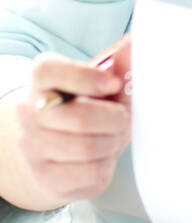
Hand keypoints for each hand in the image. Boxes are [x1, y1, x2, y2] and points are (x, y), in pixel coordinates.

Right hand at [12, 35, 132, 207]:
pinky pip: (88, 174)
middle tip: (122, 119)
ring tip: (113, 138)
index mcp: (42, 80)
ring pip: (88, 148)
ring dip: (112, 143)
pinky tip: (101, 158)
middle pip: (80, 118)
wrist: (52, 150)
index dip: (86, 78)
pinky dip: (105, 167)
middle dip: (115, 120)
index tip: (113, 84)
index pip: (50, 71)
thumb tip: (132, 44)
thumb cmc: (83, 109)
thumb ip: (117, 67)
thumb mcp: (98, 84)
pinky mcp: (45, 177)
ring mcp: (32, 146)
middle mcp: (29, 112)